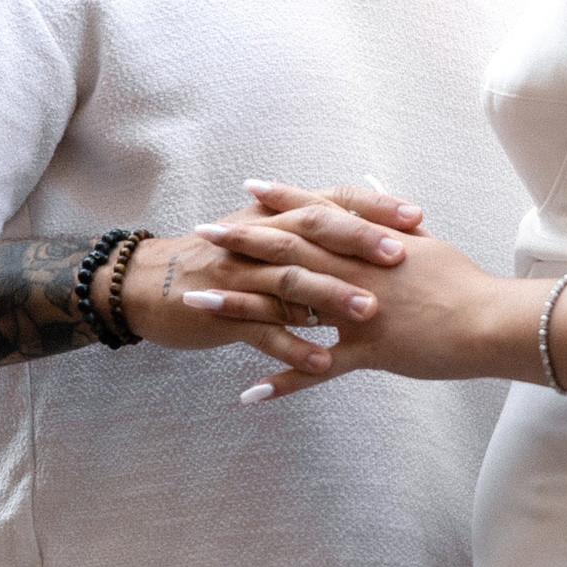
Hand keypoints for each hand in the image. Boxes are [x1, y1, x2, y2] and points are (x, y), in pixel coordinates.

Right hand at [116, 183, 422, 374]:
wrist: (150, 286)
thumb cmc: (220, 260)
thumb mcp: (262, 234)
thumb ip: (308, 228)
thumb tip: (365, 222)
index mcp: (276, 217)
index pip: (332, 202)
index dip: (373, 208)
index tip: (416, 217)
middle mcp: (261, 239)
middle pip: (315, 235)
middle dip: (359, 243)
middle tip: (401, 256)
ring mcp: (242, 277)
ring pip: (292, 283)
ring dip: (331, 297)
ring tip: (370, 311)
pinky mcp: (224, 314)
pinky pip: (263, 333)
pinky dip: (293, 349)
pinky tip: (322, 364)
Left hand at [186, 219, 528, 402]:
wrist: (492, 320)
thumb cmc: (465, 283)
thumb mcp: (427, 244)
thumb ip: (395, 223)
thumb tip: (379, 197)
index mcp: (372, 243)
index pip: (318, 213)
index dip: (281, 200)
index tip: (247, 190)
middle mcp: (357, 271)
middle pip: (290, 250)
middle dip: (243, 239)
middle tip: (205, 232)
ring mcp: (359, 311)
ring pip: (288, 306)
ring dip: (240, 304)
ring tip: (199, 301)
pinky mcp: (368, 350)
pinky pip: (318, 369)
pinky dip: (284, 381)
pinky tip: (250, 392)